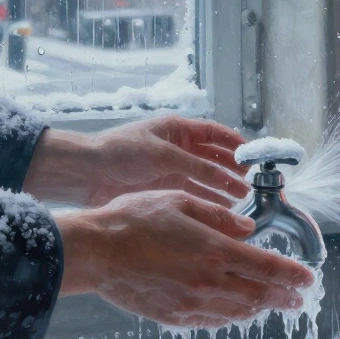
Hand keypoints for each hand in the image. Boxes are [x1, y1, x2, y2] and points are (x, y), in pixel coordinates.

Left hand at [25, 116, 249, 208]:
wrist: (87, 173)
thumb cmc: (121, 152)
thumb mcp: (164, 154)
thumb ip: (197, 166)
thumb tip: (227, 178)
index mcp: (177, 129)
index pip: (214, 133)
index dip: (234, 143)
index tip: (252, 155)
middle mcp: (177, 148)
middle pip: (213, 157)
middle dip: (232, 169)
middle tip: (251, 182)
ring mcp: (170, 169)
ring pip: (204, 177)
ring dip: (222, 187)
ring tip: (241, 199)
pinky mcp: (163, 188)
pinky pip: (192, 192)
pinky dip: (207, 200)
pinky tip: (221, 209)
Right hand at [56, 192, 315, 326]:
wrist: (93, 252)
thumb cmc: (132, 221)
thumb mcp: (181, 202)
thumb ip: (219, 217)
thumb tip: (247, 228)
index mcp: (214, 251)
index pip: (267, 267)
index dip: (293, 275)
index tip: (308, 279)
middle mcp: (207, 281)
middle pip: (259, 295)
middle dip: (284, 297)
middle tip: (298, 298)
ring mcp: (190, 303)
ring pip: (237, 312)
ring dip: (258, 308)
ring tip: (270, 303)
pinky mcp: (173, 316)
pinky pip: (211, 321)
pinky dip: (229, 316)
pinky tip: (234, 310)